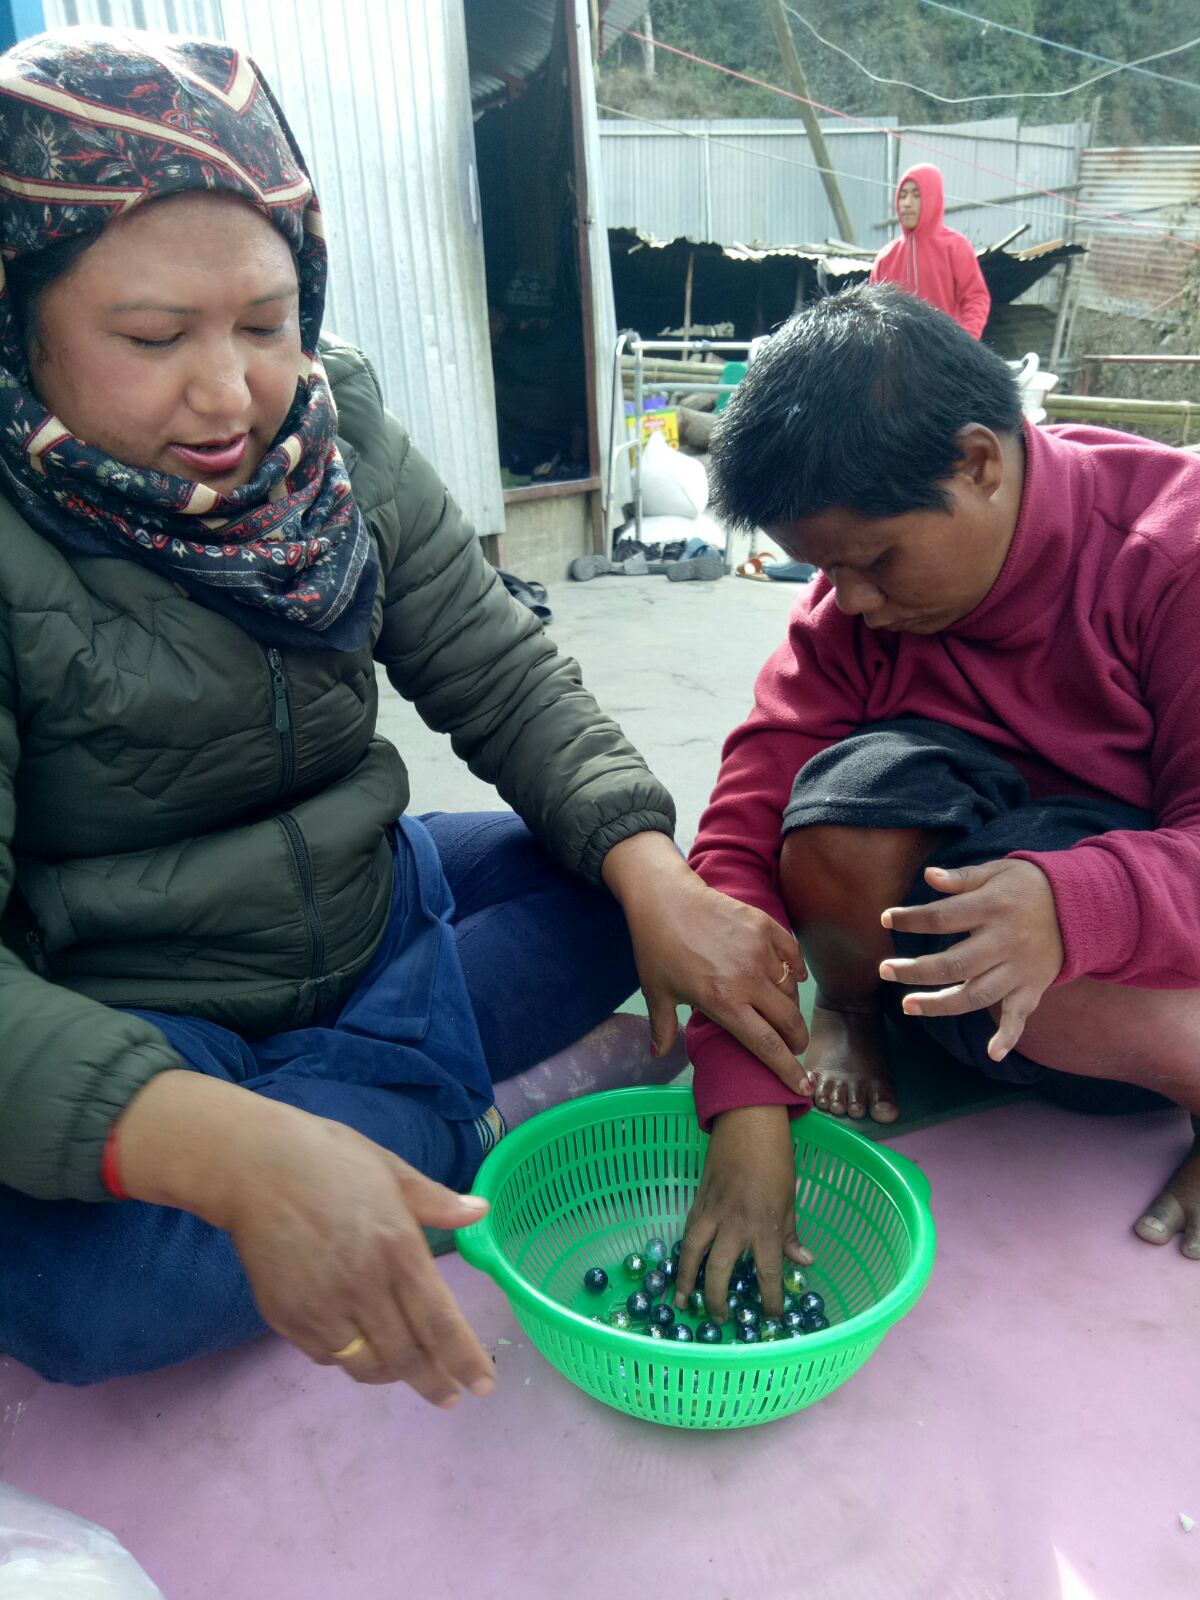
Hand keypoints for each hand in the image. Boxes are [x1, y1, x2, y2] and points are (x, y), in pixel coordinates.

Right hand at [117, 1073, 496, 1405]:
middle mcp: (364, 1286)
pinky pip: (326, 1355)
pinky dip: (347, 1358)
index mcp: (397, 1249)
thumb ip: (436, 1201)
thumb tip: (481, 1212)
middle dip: (432, 1382)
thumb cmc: (328, 1159)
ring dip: (390, 1374)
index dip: (463, 1359)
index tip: (483, 1386)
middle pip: (405, 1355)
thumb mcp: (391, 1170)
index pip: (439, 1322)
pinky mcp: (286, 1317)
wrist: (253, 1166)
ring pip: (365, 1365)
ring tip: (405, 1371)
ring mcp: (322, 1307)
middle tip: (447, 1396)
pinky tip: (357, 1346)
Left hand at [602, 833, 810, 1096]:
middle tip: (795, 1047)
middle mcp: (748, 979)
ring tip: (783, 1013)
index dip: (788, 1070)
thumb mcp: (656, 991)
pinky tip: (794, 977)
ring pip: (790, 989)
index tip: (804, 1087)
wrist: (664, 898)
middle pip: (787, 1021)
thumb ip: (662, 1027)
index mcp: (724, 1002)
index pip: (766, 1045)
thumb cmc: (657, 947)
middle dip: (796, 1040)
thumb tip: (658, 1055)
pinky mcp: (765, 926)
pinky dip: (796, 970)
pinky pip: (791, 954)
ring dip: (791, 1006)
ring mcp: (760, 950)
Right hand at [672, 1105, 811, 1320]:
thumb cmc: (776, 1158)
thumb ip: (790, 1233)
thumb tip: (803, 1262)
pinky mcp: (698, 1200)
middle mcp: (735, 1224)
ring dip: (686, 1280)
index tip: (772, 1316)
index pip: (767, 1274)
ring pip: (693, 1253)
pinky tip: (682, 1265)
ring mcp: (712, 1212)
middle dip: (717, 1298)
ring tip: (681, 1302)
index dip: (770, 1299)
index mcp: (764, 1226)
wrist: (747, 1123)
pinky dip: (684, 1252)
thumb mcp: (790, 1197)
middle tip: (718, 1318)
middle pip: (719, 1270)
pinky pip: (688, 1232)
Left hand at [879, 858, 1063, 1060]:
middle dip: (915, 970)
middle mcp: (1005, 942)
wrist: (1080, 906)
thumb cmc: (1028, 886)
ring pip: (977, 995)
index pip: (942, 917)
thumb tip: (928, 876)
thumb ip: (963, 878)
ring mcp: (1019, 969)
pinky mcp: (1032, 988)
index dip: (911, 919)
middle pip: (954, 963)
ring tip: (908, 1005)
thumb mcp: (998, 871)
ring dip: (941, 1004)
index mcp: (992, 908)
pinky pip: (1020, 1016)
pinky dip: (1009, 1036)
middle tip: (884, 970)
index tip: (886, 919)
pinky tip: (992, 1053)